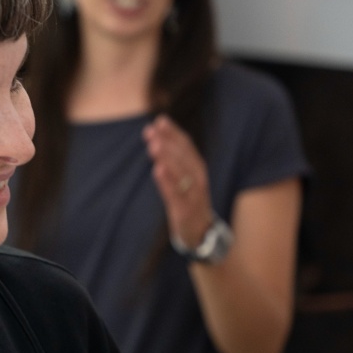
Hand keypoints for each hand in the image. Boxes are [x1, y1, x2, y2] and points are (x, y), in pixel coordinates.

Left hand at [142, 115, 214, 249]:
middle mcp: (198, 178)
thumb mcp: (184, 176)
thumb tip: (156, 133)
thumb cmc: (189, 199)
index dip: (173, 133)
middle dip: (168, 142)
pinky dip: (168, 181)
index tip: (159, 120)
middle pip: (183, 157)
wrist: (200, 232)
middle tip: (151, 131)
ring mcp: (193, 194)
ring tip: (154, 146)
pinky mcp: (185, 209)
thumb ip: (172, 157)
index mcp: (197, 167)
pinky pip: (176, 193)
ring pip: (181, 173)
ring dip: (167, 158)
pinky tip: (157, 169)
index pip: (186, 146)